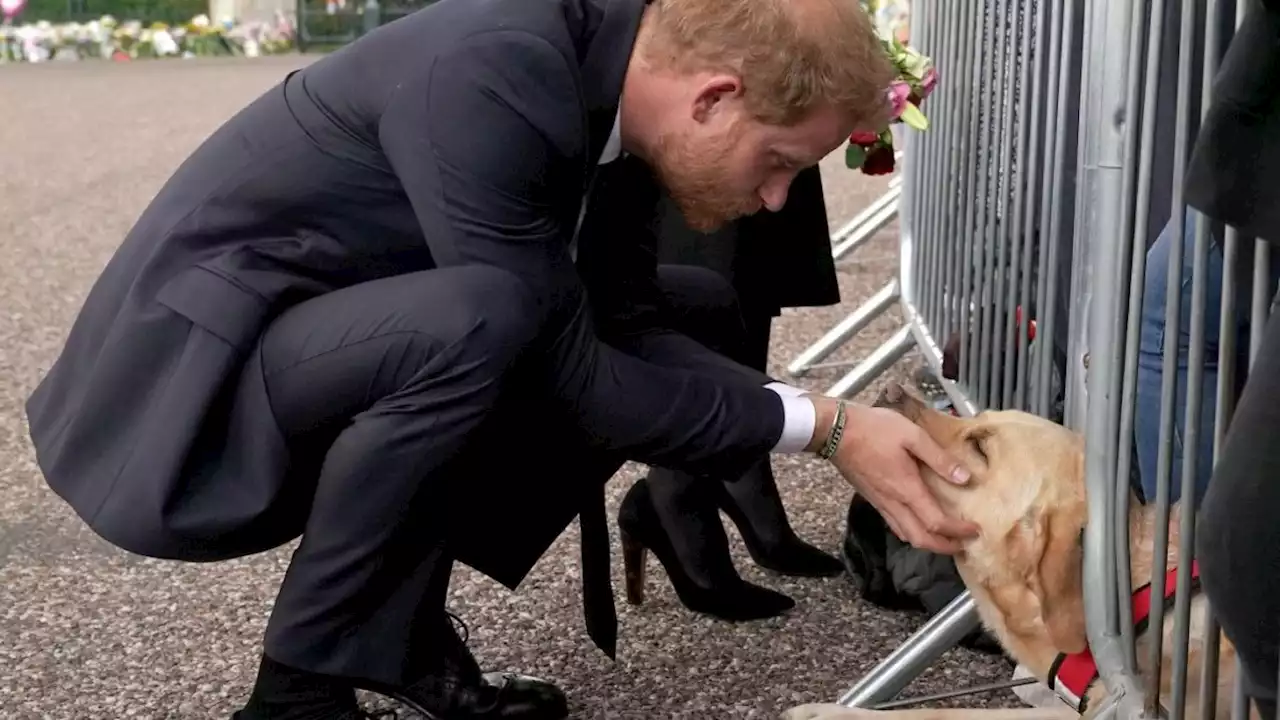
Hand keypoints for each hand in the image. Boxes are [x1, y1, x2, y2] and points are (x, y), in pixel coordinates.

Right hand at [810, 398, 977, 553]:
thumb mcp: (912, 435)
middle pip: (921, 540)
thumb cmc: (873, 429)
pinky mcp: (873, 499)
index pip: (936, 523)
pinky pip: (895, 525)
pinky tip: (920, 522)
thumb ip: (939, 458)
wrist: (835, 431)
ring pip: (906, 536)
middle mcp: (893, 503)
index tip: (975, 529)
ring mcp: (880, 503)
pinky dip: (912, 532)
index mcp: (907, 489)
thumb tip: (964, 477)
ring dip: (929, 543)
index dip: (958, 532)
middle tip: (964, 543)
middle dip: (945, 547)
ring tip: (946, 537)